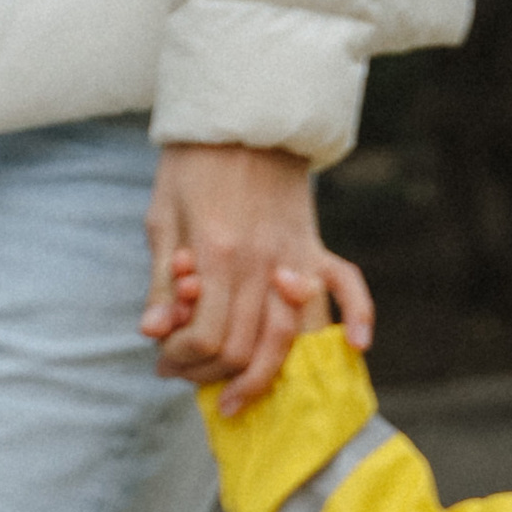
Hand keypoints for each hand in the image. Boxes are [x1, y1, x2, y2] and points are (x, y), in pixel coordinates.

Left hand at [141, 141, 374, 405]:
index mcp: (218, 255)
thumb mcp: (163, 219)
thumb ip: (161, 282)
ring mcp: (295, 256)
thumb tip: (152, 334)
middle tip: (188, 376)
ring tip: (237, 396)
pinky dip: (358, 319)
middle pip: (246, 350)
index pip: (207, 338)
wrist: (240, 116)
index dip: (182, 360)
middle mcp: (262, 264)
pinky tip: (356, 348)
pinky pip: (348, 287)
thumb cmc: (194, 166)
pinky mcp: (316, 247)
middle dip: (210, 375)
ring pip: (291, 338)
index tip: (164, 359)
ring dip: (265, 376)